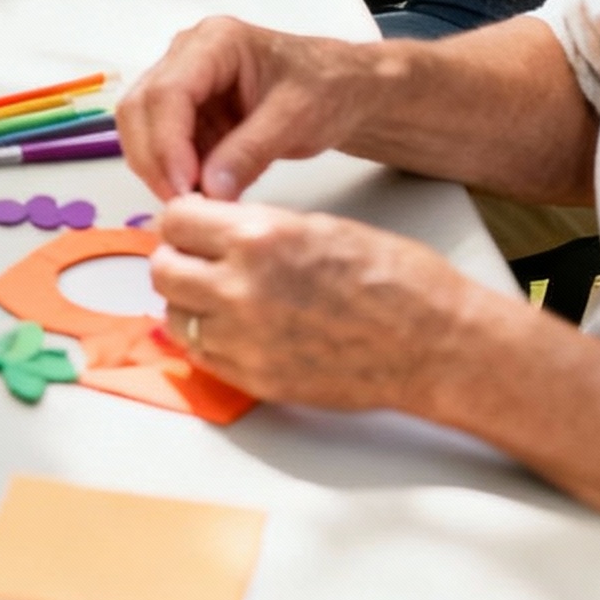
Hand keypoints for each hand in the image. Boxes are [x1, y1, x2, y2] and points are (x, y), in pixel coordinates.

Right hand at [118, 16, 370, 199]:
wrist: (341, 88)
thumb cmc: (326, 89)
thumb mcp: (297, 119)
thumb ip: (251, 152)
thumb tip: (210, 192)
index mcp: (214, 42)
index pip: (167, 91)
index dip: (167, 143)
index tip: (184, 188)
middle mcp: (186, 56)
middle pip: (141, 107)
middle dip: (155, 159)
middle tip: (184, 205)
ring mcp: (182, 82)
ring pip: (141, 126)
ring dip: (158, 168)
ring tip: (193, 204)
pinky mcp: (186, 111)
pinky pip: (162, 143)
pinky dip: (171, 172)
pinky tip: (198, 195)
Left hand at [149, 195, 469, 411]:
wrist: (437, 344)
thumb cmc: (393, 280)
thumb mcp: (313, 224)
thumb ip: (253, 227)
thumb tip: (209, 227)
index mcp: (259, 237)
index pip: (175, 220)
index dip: (183, 221)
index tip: (192, 225)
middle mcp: (242, 287)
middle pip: (162, 268)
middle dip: (178, 259)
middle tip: (199, 259)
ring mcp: (246, 339)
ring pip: (173, 315)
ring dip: (188, 303)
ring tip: (219, 296)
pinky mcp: (257, 379)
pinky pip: (199, 356)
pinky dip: (207, 340)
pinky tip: (235, 328)